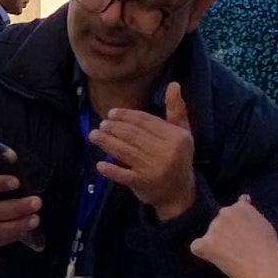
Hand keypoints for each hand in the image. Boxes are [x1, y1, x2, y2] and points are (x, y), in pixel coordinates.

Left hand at [91, 82, 195, 218]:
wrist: (180, 193)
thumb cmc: (179, 157)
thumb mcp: (183, 133)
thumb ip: (177, 109)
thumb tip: (174, 83)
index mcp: (175, 137)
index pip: (145, 122)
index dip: (127, 116)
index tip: (111, 113)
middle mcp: (165, 152)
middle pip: (133, 135)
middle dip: (114, 128)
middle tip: (101, 124)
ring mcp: (153, 169)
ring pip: (126, 152)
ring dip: (107, 143)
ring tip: (94, 135)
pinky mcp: (143, 184)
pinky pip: (124, 175)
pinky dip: (111, 170)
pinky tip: (100, 164)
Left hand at [190, 193, 277, 277]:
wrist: (265, 267)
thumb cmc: (269, 248)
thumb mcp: (264, 224)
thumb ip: (250, 213)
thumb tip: (244, 199)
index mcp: (240, 207)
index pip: (231, 210)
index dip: (234, 223)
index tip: (240, 234)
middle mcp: (225, 213)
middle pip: (219, 222)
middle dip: (225, 233)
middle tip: (237, 247)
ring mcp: (215, 228)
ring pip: (209, 234)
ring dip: (215, 243)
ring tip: (231, 256)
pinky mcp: (207, 244)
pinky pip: (196, 246)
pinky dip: (202, 251)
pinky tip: (212, 257)